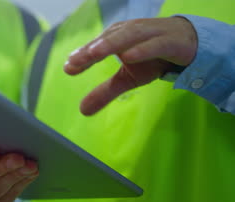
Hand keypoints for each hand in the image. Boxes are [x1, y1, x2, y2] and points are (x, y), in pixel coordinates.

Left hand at [64, 17, 197, 115]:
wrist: (190, 42)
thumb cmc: (152, 57)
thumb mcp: (127, 78)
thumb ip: (105, 92)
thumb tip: (82, 111)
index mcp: (116, 38)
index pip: (96, 47)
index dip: (82, 57)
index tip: (68, 68)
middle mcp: (130, 32)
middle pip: (108, 40)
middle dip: (91, 50)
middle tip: (75, 61)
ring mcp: (150, 34)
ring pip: (128, 37)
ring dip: (110, 44)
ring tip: (94, 54)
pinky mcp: (170, 41)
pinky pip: (155, 44)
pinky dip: (142, 49)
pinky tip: (129, 56)